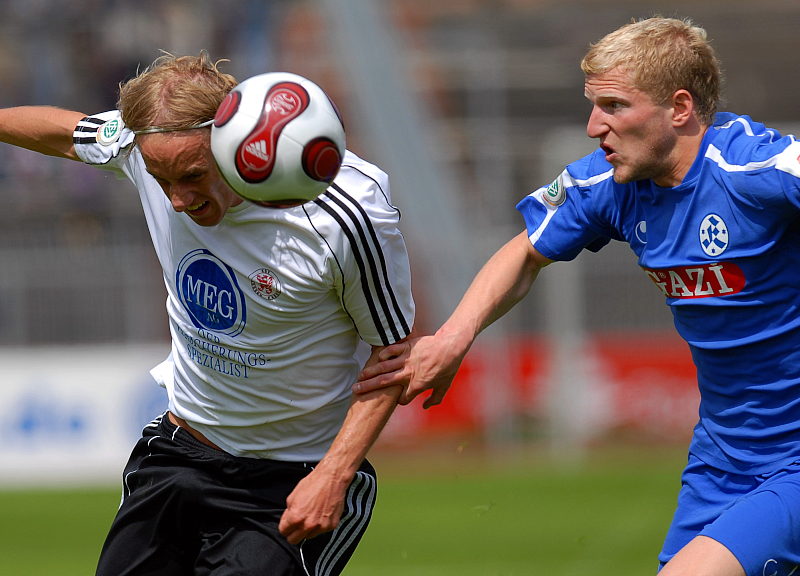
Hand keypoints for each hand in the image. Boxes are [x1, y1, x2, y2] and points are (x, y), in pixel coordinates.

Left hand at [278, 466, 348, 544]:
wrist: (332, 479)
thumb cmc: (314, 484)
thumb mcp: (293, 496)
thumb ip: (288, 512)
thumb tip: (287, 520)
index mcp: (296, 517)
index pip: (283, 532)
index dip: (285, 527)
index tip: (287, 525)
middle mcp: (308, 525)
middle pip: (294, 540)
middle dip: (293, 533)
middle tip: (297, 524)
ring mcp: (321, 526)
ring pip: (308, 536)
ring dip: (308, 530)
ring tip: (312, 515)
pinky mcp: (331, 525)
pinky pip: (321, 531)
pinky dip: (320, 525)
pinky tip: (321, 514)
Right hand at [353, 331, 469, 408]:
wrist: (450, 346)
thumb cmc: (448, 367)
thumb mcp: (444, 386)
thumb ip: (434, 399)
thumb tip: (425, 406)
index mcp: (416, 385)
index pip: (402, 399)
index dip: (401, 401)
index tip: (400, 400)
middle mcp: (408, 373)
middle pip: (384, 383)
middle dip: (368, 388)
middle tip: (355, 390)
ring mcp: (405, 359)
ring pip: (383, 367)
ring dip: (370, 372)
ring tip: (359, 377)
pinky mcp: (406, 347)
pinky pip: (391, 350)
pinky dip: (383, 354)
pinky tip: (377, 359)